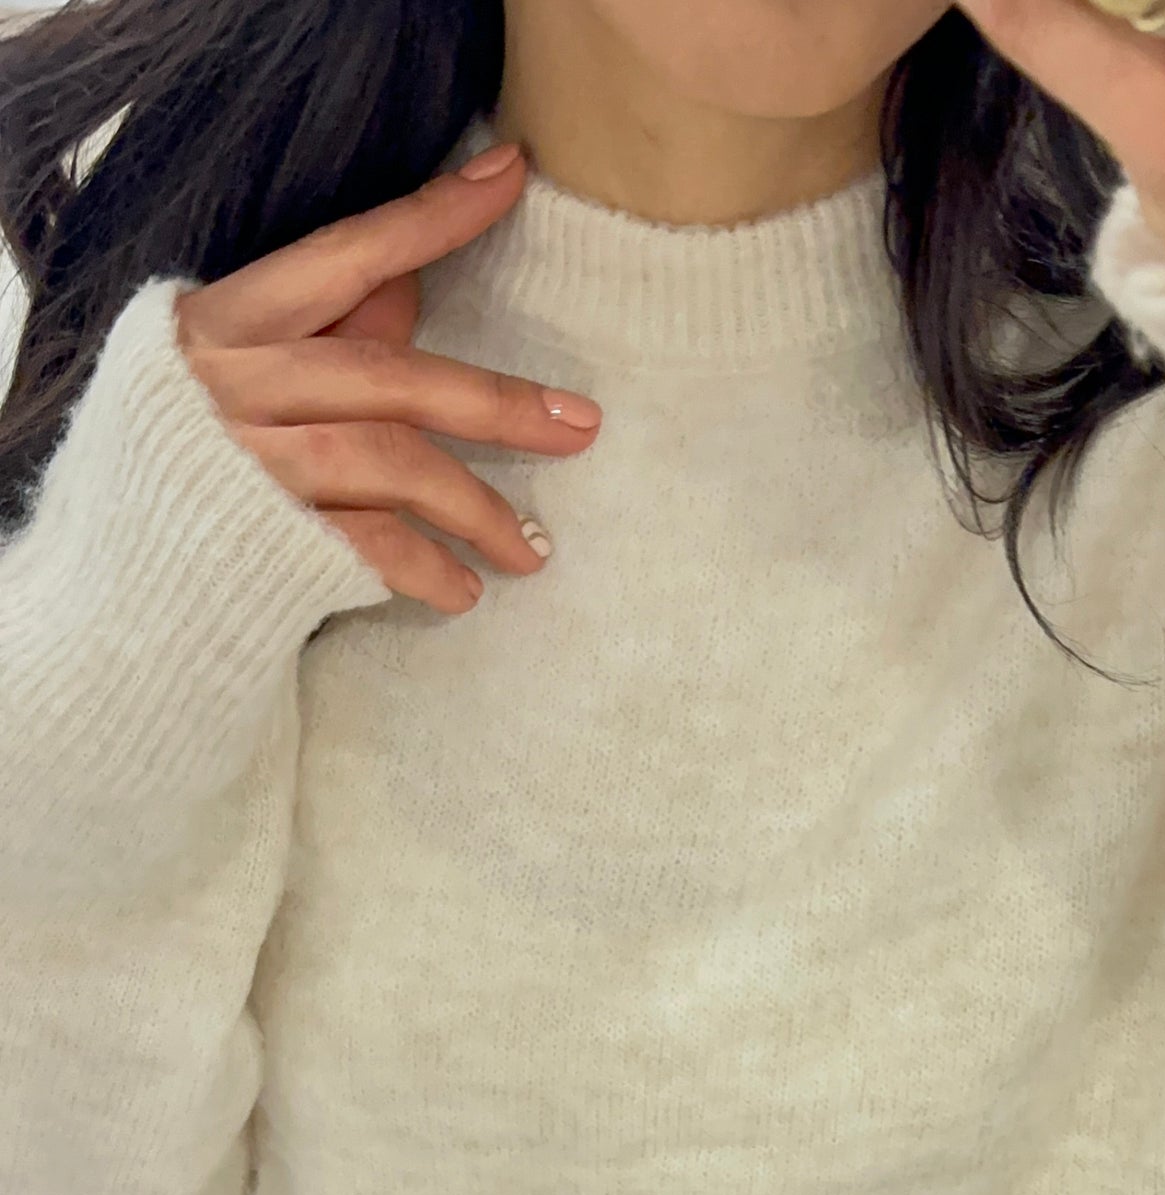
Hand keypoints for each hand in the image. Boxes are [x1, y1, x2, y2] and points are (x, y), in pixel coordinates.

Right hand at [175, 150, 602, 614]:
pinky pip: (364, 547)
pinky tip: (467, 589)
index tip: (510, 176)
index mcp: (235, 319)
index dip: (431, 217)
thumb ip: (330, 327)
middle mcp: (238, 382)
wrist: (123, 565)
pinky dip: (424, 569)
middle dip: (495, 404)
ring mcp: (249, 462)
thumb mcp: (252, 366)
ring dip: (476, 508)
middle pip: (390, 377)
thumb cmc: (200, 449)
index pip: (348, 251)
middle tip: (581, 427)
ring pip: (388, 465)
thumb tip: (412, 278)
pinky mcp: (262, 537)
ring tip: (533, 553)